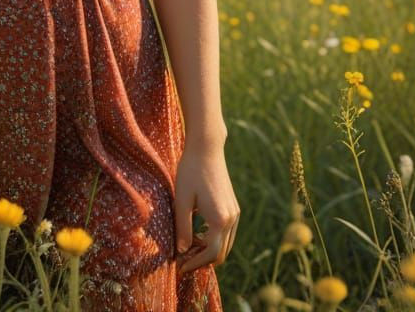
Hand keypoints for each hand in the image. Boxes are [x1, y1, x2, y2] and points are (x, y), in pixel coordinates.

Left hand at [173, 143, 239, 272]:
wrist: (206, 148)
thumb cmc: (190, 171)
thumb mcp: (182, 200)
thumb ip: (183, 228)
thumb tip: (181, 251)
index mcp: (220, 220)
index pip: (211, 254)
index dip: (195, 263)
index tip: (180, 267)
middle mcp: (232, 219)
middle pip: (220, 253)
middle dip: (202, 260)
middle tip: (182, 260)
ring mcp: (235, 213)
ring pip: (225, 244)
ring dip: (208, 250)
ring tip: (187, 247)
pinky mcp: (233, 207)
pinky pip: (226, 232)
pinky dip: (213, 239)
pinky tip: (196, 233)